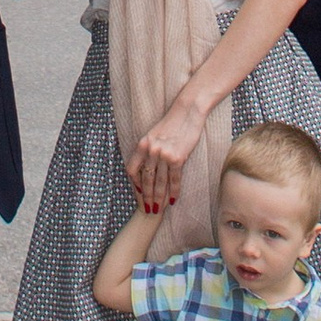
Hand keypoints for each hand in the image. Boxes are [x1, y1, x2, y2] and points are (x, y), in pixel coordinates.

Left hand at [127, 98, 204, 212]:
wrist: (187, 111)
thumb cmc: (172, 123)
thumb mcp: (154, 134)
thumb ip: (148, 150)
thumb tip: (147, 167)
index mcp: (142, 144)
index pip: (132, 169)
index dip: (134, 184)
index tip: (138, 193)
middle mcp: (151, 151)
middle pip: (145, 179)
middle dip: (146, 197)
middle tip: (147, 209)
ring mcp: (164, 155)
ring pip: (159, 182)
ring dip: (158, 198)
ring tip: (157, 210)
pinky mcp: (178, 158)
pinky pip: (174, 179)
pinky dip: (173, 192)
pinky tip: (173, 200)